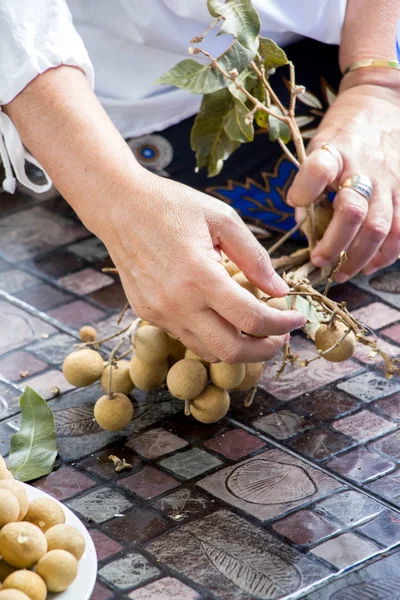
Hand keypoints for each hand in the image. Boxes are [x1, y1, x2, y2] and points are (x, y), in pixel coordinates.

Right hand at [98, 170, 305, 362]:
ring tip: (257, 331)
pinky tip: (224, 319)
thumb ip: (255, 257)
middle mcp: (178, 303)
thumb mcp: (222, 218)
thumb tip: (280, 291)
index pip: (252, 319)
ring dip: (239, 349)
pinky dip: (213, 337)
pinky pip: (188, 338)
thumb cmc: (173, 206)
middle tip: (281, 336)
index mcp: (200, 276)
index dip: (283, 324)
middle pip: (232, 351)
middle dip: (265, 350)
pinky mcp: (148, 314)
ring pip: (209, 351)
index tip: (298, 318)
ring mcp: (160, 313)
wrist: (119, 207)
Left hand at [287, 73, 399, 281]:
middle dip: (334, 245)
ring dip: (360, 257)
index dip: (305, 188)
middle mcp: (364, 168)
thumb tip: (305, 227)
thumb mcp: (317, 147)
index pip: (319, 168)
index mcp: (334, 152)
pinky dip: (387, 254)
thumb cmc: (343, 133)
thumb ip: (308, 185)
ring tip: (342, 273)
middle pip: (353, 213)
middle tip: (318, 262)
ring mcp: (390, 182)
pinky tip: (371, 265)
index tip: (295, 201)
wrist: (382, 104)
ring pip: (381, 228)